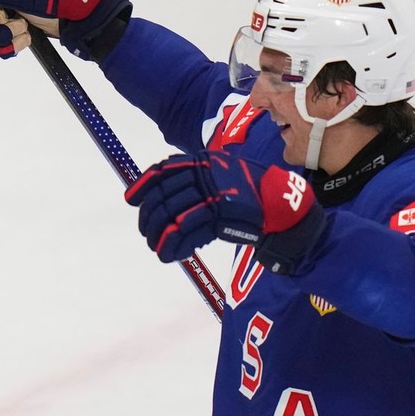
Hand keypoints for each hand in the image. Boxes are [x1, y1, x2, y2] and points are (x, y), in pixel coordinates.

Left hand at [124, 151, 325, 274]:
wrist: (282, 204)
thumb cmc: (252, 192)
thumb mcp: (223, 175)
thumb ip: (197, 181)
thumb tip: (168, 198)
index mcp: (202, 161)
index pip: (162, 170)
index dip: (143, 186)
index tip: (131, 200)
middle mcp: (204, 174)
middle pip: (162, 197)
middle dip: (150, 217)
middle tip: (148, 232)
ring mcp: (211, 193)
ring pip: (170, 215)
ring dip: (159, 235)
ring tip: (157, 247)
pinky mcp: (218, 213)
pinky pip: (186, 231)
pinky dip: (173, 245)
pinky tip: (169, 255)